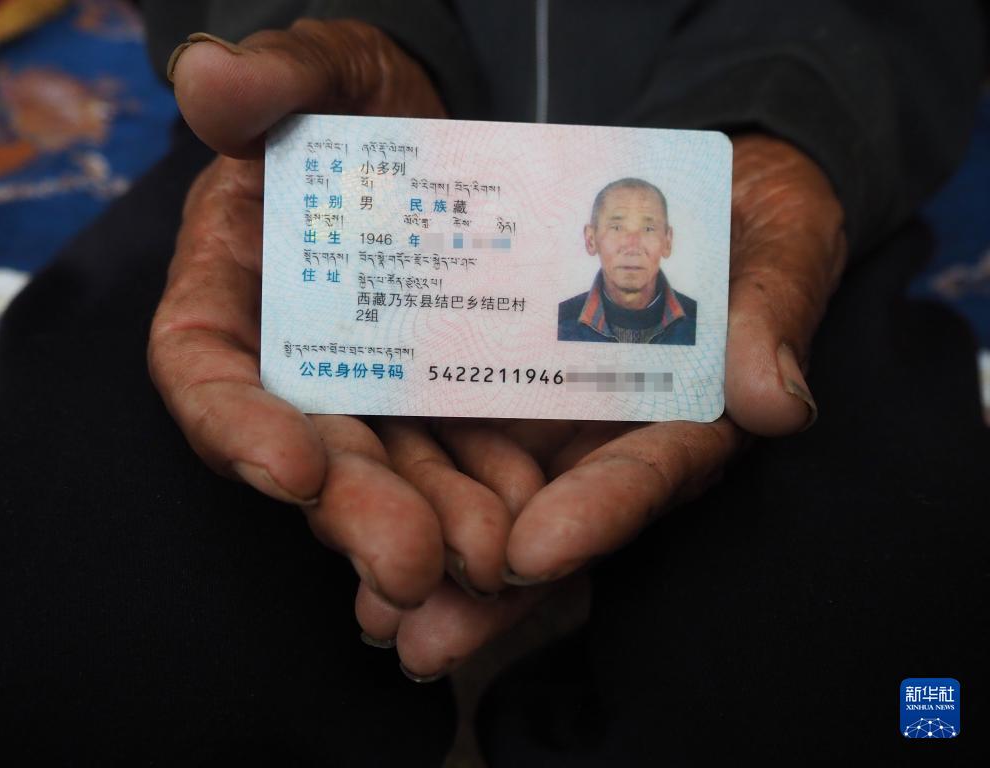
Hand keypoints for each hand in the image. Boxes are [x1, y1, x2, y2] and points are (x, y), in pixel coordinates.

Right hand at [149, 20, 464, 609]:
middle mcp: (300, 363)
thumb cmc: (363, 100)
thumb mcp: (327, 70)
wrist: (444, 133)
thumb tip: (209, 73)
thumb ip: (277, 77)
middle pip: (312, 451)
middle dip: (357, 510)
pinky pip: (469, 456)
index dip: (235, 427)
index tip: (286, 464)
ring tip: (490, 562)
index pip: (207, 374)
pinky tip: (539, 526)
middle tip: (408, 563)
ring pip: (397, 473)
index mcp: (237, 295)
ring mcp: (380, 390)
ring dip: (438, 525)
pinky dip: (499, 494)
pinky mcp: (451, 400)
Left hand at [365, 135, 847, 677]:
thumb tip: (778, 403)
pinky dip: (401, 469)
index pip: (647, 471)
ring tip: (375, 616)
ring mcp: (545, 408)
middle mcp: (608, 429)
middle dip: (489, 583)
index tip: (538, 553)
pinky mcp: (494, 378)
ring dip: (430, 552)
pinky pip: (444, 427)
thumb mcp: (780, 247)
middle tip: (425, 639)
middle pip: (553, 514)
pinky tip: (341, 513)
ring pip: (486, 489)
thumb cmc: (752, 217)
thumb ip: (774, 314)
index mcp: (686, 412)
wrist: (691, 184)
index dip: (599, 513)